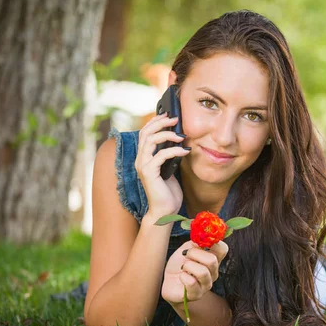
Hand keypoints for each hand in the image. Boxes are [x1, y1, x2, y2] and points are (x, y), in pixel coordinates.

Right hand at [134, 73, 189, 217]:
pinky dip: (174, 151)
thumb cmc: (169, 191)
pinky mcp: (149, 173)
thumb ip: (170, 155)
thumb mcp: (171, 168)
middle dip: (160, 123)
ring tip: (181, 135)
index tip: (169, 115)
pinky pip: (161, 156)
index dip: (156, 122)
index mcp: (144, 157)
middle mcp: (140, 159)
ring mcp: (143, 166)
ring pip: (150, 141)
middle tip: (176, 119)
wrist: (165, 210)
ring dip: (167, 134)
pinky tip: (185, 150)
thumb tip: (180, 139)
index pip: (145, 133)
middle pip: (145, 132)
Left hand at [161, 240, 228, 304]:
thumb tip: (200, 238)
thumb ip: (195, 242)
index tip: (201, 242)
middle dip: (194, 254)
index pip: (223, 249)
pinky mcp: (196, 295)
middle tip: (185, 254)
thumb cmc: (179, 264)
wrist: (169, 282)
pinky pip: (192, 283)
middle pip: (212, 260)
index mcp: (213, 259)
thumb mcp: (185, 248)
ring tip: (183, 267)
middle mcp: (213, 273)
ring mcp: (206, 285)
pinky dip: (183, 276)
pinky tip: (181, 277)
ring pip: (203, 272)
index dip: (213, 243)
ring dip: (188, 266)